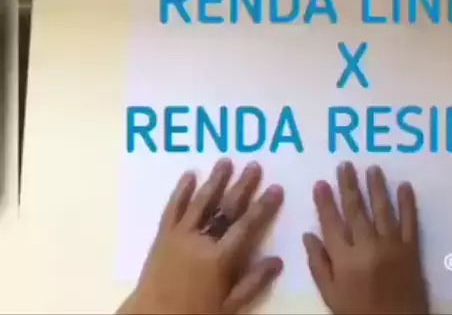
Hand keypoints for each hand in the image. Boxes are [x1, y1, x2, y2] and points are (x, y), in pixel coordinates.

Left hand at [117, 159, 283, 313]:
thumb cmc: (194, 314)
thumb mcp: (229, 306)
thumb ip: (253, 283)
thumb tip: (278, 260)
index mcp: (219, 258)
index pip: (246, 226)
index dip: (263, 206)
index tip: (276, 188)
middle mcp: (200, 240)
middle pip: (225, 208)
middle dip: (242, 186)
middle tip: (254, 166)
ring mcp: (179, 235)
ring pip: (200, 203)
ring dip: (214, 181)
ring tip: (225, 161)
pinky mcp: (163, 235)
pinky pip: (173, 209)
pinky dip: (181, 192)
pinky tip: (189, 176)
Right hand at [303, 162, 429, 314]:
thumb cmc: (358, 312)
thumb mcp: (330, 295)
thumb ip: (318, 264)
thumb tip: (308, 235)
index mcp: (344, 258)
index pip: (332, 222)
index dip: (325, 201)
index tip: (321, 182)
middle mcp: (367, 246)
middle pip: (356, 210)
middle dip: (349, 186)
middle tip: (345, 165)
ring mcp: (392, 245)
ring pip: (383, 210)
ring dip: (377, 187)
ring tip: (373, 168)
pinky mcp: (412, 249)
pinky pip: (411, 222)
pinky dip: (408, 203)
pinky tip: (405, 186)